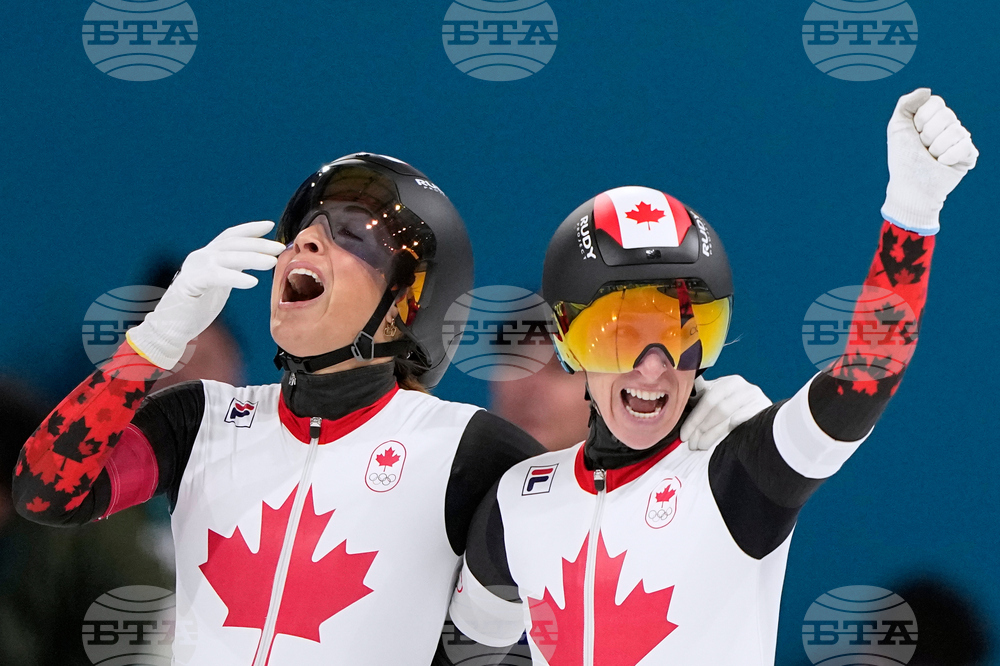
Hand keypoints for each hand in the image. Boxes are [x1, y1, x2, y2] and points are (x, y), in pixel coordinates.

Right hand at [127, 221, 285, 368]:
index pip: (230, 236)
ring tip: (271, 262)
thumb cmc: (196, 309)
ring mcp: (194, 268)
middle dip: (258, 244)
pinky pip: (216, 276)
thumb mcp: (221, 284)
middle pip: (233, 243)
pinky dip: (235, 278)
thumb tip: (259, 262)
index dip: (250, 229)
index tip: (269, 225)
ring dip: (252, 258)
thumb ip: (234, 270)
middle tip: (279, 248)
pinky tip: (252, 282)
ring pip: (227, 257)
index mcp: (208, 256)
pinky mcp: (190, 283)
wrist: (170, 328)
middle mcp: (201, 257)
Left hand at [681, 375, 770, 450]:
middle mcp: (742, 387)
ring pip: (726, 418)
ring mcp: (754, 398)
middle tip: (691, 443)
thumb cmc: (739, 410)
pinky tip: (718, 443)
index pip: (707, 398)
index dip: (693, 418)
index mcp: (729, 382)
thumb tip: (683, 404)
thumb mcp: (723, 400)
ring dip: (710, 434)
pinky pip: (741, 424)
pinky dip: (728, 433)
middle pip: (715, 407)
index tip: (683, 434)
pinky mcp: (762, 411)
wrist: (771, 421)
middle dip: (700, 427)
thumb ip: (706, 399)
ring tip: (700, 446)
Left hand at [882, 88, 978, 234]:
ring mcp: (960, 140)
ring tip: (931, 157)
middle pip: (946, 115)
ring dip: (936, 148)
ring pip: (955, 131)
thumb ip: (906, 104)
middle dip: (927, 135)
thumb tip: (927, 91)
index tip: (914, 133)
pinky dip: (948, 157)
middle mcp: (949, 126)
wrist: (910, 187)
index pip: (936, 103)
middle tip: (922, 148)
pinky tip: (942, 163)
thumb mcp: (897, 128)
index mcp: (933, 118)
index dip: (921, 119)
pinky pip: (965, 146)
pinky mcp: (969, 154)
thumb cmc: (903, 158)